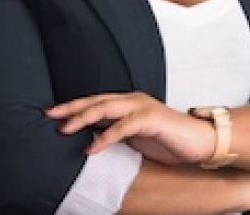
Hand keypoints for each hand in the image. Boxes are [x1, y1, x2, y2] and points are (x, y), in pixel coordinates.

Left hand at [46, 91, 214, 163]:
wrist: (199, 141)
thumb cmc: (169, 140)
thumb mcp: (136, 137)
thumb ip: (116, 132)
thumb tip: (89, 138)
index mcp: (128, 103)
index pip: (96, 102)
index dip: (73, 106)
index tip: (51, 113)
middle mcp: (133, 101)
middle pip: (97, 101)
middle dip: (71, 107)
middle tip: (49, 114)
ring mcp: (143, 107)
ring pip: (107, 108)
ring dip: (84, 118)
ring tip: (65, 129)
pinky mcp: (152, 119)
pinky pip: (124, 127)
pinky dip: (106, 137)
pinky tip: (92, 148)